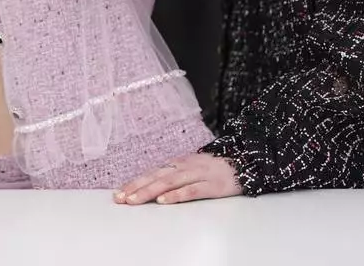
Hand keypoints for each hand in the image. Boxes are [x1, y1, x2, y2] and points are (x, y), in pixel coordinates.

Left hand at [115, 153, 241, 205]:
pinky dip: (176, 195)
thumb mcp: (190, 169)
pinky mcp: (212, 184)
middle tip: (120, 199)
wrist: (245, 162)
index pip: (151, 173)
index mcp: (178, 164)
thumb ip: (173, 176)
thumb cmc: (214, 169)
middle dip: (136, 188)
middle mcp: (184, 166)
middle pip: (156, 177)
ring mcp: (198, 174)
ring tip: (134, 200)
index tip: (118, 193)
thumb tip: (150, 186)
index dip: (134, 183)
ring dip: (150, 191)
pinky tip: (164, 201)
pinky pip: (192, 190)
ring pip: (169, 182)